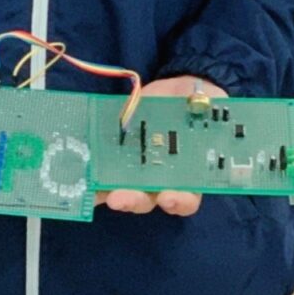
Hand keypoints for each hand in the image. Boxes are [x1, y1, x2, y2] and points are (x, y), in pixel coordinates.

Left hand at [95, 76, 226, 217]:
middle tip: (119, 199)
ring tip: (95, 190)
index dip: (178, 202)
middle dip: (132, 200)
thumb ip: (210, 109)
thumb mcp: (212, 105)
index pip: (186, 199)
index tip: (169, 197)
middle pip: (147, 199)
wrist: (182, 92)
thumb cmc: (202, 106)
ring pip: (122, 187)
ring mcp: (137, 166)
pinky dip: (91, 174)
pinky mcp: (118, 151)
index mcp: (189, 175)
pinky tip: (81, 173)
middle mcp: (161, 177)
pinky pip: (103, 167)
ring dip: (107, 191)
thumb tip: (204, 101)